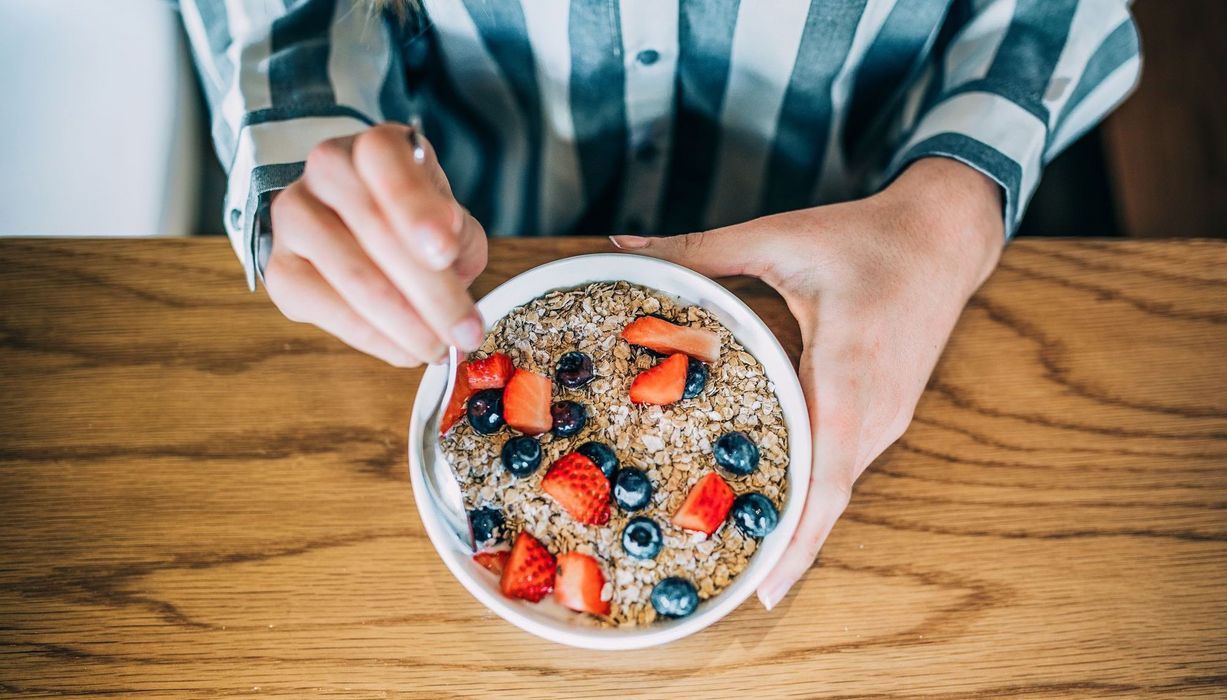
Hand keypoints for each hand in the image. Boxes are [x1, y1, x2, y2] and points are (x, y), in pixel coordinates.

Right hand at [264, 123, 487, 365]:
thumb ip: (457, 235)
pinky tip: (405, 350)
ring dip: (406, 324)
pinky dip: (374, 338)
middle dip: (431, 292)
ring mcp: (294, 217)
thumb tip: (445, 258)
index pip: (386, 162)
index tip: (445, 251)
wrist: (360, 232)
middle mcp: (326, 170)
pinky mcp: (280, 269)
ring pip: (353, 275)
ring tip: (442, 349)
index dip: (415, 207)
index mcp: (375, 146)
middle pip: (375, 229)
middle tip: (466, 333)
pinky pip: (327, 309)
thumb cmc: (414, 226)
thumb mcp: (450, 220)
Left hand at [611, 157, 1003, 608]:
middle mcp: (876, 406)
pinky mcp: (890, 412)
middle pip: (831, 498)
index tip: (765, 586)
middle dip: (788, 548)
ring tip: (752, 558)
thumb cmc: (865, 236)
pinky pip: (849, 466)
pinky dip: (819, 495)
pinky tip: (785, 505)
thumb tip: (624, 244)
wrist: (947, 235)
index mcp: (848, 367)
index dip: (798, 537)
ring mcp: (890, 415)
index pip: (827, 476)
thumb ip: (699, 249)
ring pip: (841, 487)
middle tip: (734, 584)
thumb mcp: (779, 237)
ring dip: (804, 525)